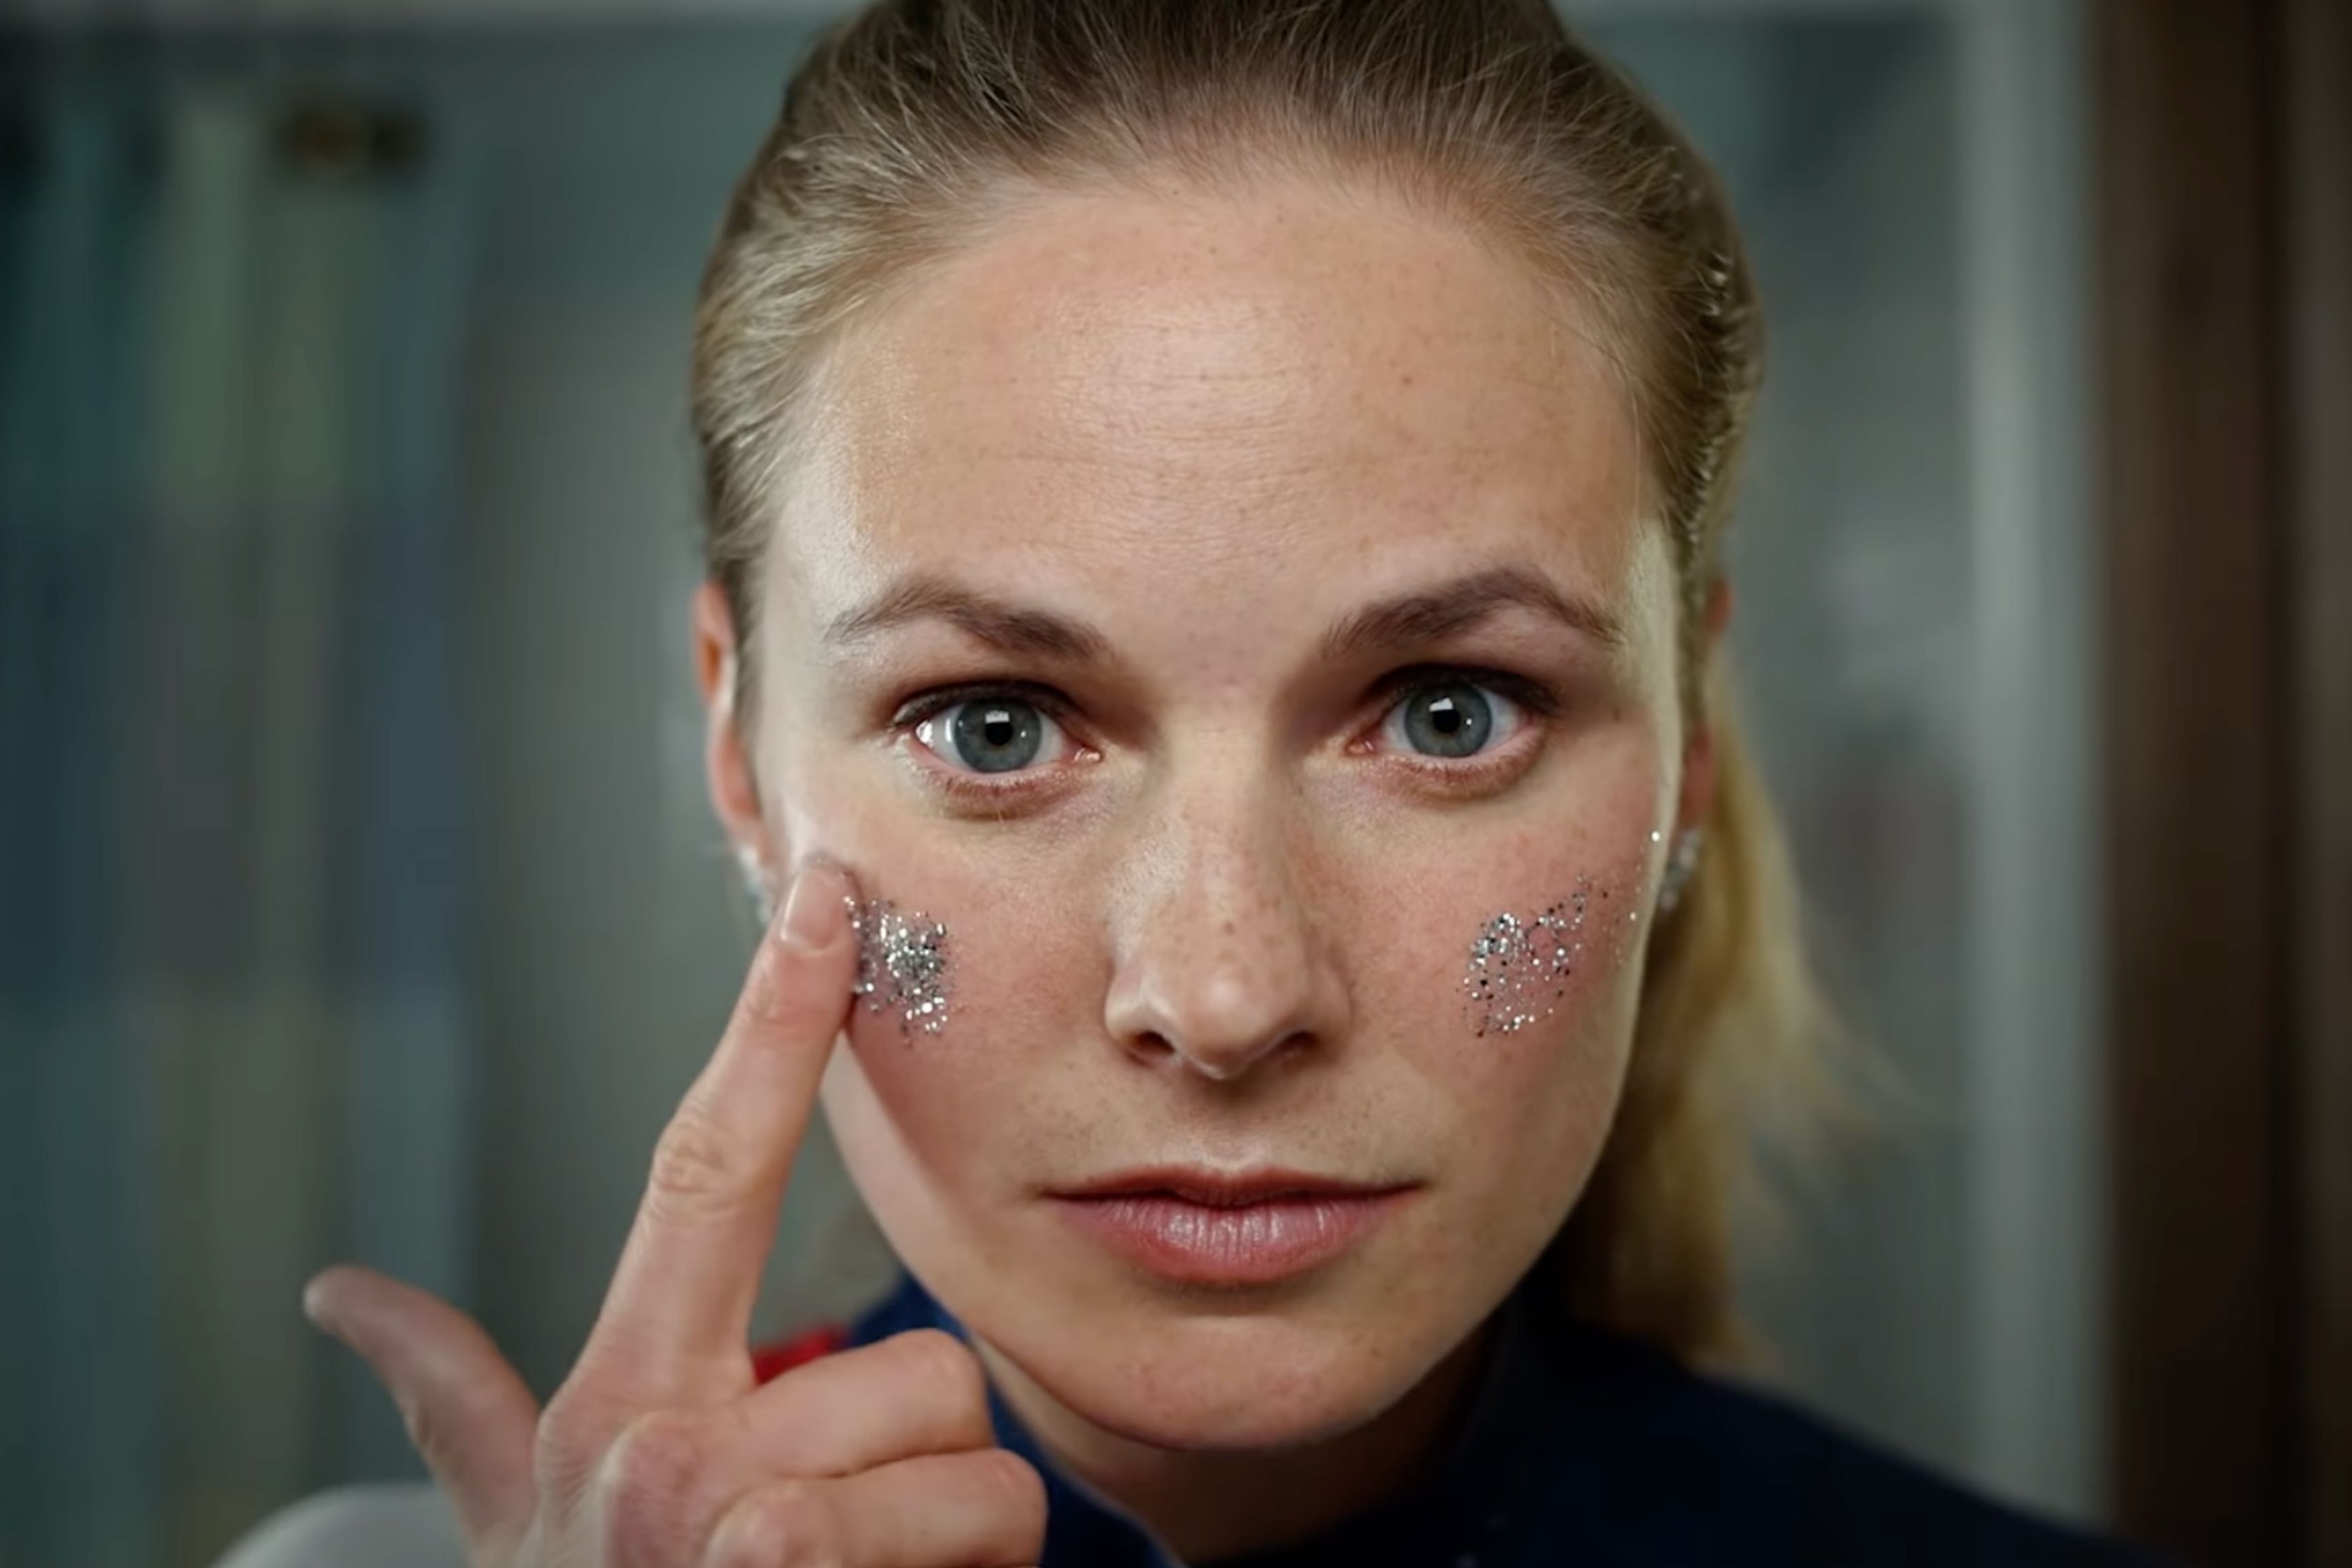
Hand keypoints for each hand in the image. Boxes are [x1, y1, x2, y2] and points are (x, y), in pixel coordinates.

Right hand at [303, 864, 1046, 1566]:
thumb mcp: (511, 1520)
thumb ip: (452, 1400)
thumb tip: (340, 1297)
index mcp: (623, 1408)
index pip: (699, 1169)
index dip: (766, 1022)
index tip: (823, 898)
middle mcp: (678, 1464)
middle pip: (919, 1376)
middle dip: (904, 1461)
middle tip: (820, 1544)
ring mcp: (759, 1544)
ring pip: (978, 1472)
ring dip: (942, 1545)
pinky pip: (1001, 1547)